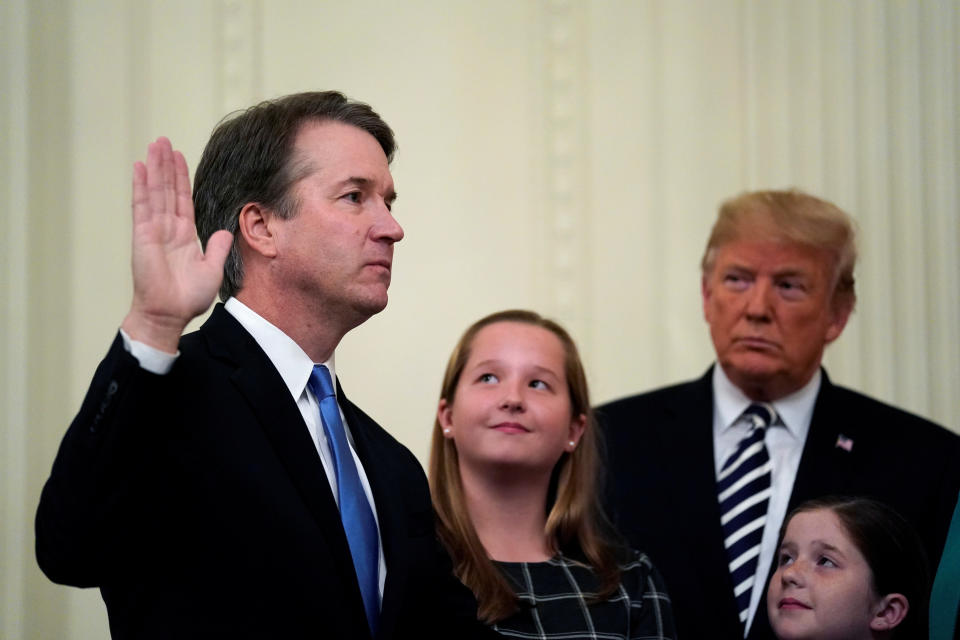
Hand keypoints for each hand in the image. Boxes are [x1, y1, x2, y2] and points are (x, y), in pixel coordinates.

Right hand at [121, 137, 232, 351]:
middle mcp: (168, 229)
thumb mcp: (212, 270)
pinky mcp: (143, 234)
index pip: (183, 200)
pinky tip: (140, 167)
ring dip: (155, 168)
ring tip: (154, 144)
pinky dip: (141, 185)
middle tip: (164, 140)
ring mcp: (154, 230)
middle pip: (167, 189)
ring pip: (155, 191)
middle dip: (166, 165)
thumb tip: (225, 231)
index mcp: (185, 236)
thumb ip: (218, 248)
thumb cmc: (187, 298)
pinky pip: (142, 205)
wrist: (169, 314)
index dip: (181, 179)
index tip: (180, 157)